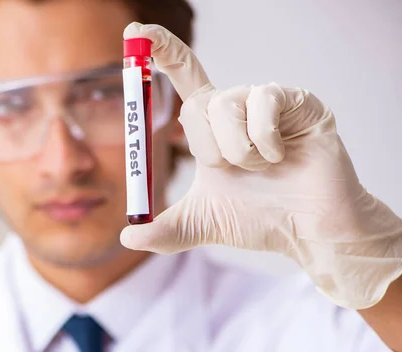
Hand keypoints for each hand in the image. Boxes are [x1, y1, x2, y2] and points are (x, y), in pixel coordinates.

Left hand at [121, 23, 401, 309]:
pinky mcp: (300, 103)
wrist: (306, 231)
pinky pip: (264, 104)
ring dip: (238, 151)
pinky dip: (264, 141)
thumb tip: (126, 238)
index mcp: (212, 126)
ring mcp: (268, 103)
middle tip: (231, 170)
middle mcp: (237, 108)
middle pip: (197, 103)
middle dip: (207, 149)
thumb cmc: (258, 220)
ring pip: (226, 106)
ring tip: (262, 168)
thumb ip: (162, 231)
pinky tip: (282, 157)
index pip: (184, 77)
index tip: (136, 32)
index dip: (161, 51)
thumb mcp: (199, 225)